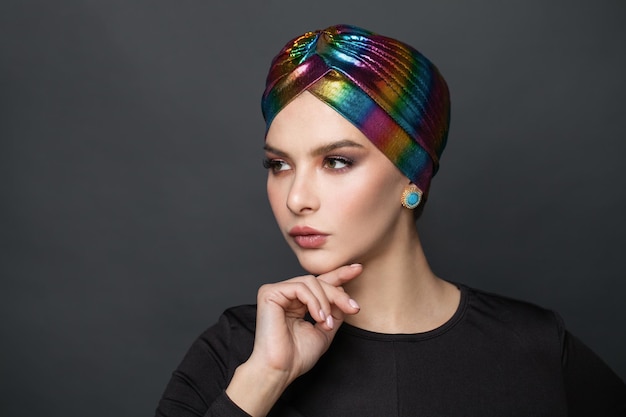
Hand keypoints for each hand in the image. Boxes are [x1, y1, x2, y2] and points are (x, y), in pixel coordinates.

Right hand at [225, 264, 361, 415]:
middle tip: (353, 307)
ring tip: (326, 322)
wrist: (281, 369)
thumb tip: (344, 293)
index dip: (339, 275)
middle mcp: (286, 295)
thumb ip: (334, 311)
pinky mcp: (269, 293)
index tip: (358, 269)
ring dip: (326, 302)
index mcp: (297, 302)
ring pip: (311, 282)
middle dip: (338, 294)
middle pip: (318, 281)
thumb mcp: (325, 329)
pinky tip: (318, 317)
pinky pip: (300, 287)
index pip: (319, 283)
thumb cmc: (297, 356)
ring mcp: (277, 292)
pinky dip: (314, 301)